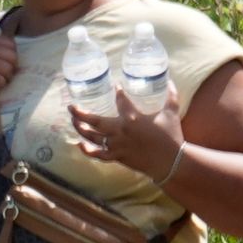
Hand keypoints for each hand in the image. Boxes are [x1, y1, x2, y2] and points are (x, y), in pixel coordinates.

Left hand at [63, 87, 184, 183]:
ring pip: (92, 136)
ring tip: (74, 121)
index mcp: (133, 117)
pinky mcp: (116, 156)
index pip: (121, 100)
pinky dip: (86, 149)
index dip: (117, 92)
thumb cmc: (171, 135)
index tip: (115, 86)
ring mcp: (116, 144)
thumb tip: (171, 81)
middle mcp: (120, 130)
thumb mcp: (171, 113)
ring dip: (80, 128)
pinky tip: (79, 144)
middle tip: (71, 107)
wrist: (169, 160)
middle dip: (80, 113)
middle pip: (94, 121)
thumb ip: (171, 96)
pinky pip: (97, 154)